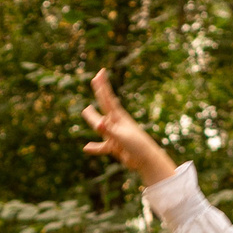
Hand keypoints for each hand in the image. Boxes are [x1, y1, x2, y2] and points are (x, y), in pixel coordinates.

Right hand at [81, 70, 175, 186]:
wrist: (146, 160)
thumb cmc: (137, 146)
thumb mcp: (121, 136)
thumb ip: (109, 130)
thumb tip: (98, 125)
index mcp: (118, 117)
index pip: (107, 98)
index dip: (102, 85)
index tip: (100, 72)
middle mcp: (116, 123)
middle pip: (104, 105)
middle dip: (100, 92)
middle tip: (95, 79)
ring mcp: (115, 134)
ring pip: (100, 126)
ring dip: (93, 118)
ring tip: (86, 110)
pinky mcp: (114, 147)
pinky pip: (101, 147)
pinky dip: (94, 148)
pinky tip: (86, 148)